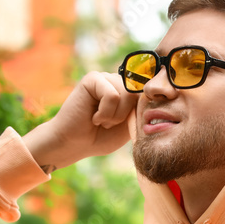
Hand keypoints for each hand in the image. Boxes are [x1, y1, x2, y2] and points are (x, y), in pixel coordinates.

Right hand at [22, 71, 136, 170]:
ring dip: (114, 116)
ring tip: (100, 120)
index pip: (147, 95)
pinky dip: (104, 113)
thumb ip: (141, 109)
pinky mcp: (93, 78)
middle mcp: (118, 81)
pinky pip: (112, 96)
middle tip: (107, 124)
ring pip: (126, 95)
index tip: (121, 126)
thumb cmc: (101, 137)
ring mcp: (105, 78)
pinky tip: (93, 117)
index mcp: (128, 91)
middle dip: (124, 117)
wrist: (74, 144)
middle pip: (137, 95)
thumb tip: (149, 91)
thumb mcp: (129, 125)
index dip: (138, 113)